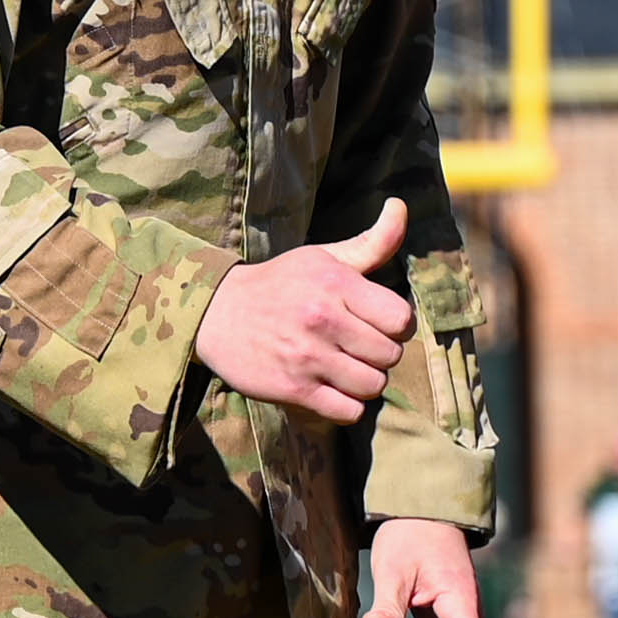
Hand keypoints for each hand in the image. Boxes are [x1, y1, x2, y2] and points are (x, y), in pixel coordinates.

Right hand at [193, 198, 414, 422]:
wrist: (215, 313)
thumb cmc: (280, 283)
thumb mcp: (322, 257)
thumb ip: (370, 242)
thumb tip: (400, 206)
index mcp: (334, 283)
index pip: (401, 319)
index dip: (394, 324)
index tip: (374, 322)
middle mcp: (322, 319)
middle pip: (389, 355)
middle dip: (378, 353)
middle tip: (355, 346)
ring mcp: (307, 357)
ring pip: (372, 386)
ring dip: (363, 380)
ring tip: (344, 367)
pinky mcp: (293, 390)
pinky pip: (348, 412)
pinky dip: (346, 405)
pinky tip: (330, 388)